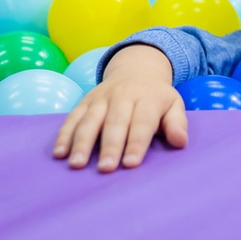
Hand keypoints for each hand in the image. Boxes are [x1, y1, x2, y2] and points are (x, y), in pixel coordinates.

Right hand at [53, 45, 187, 171]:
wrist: (137, 71)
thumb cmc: (157, 98)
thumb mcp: (174, 105)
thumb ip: (177, 123)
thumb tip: (181, 142)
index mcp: (148, 98)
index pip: (142, 122)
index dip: (136, 143)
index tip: (131, 164)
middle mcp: (123, 96)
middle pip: (115, 122)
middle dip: (110, 146)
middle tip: (105, 168)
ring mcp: (101, 98)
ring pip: (90, 120)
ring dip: (82, 142)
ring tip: (77, 164)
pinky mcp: (85, 101)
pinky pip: (72, 117)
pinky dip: (64, 134)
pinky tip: (59, 153)